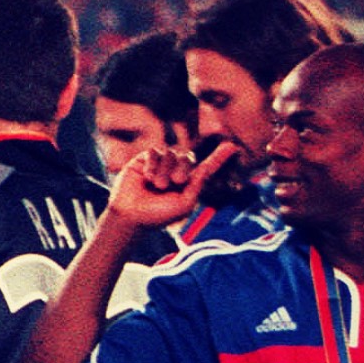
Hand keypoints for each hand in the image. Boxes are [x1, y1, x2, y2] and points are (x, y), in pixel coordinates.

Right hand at [107, 142, 237, 231]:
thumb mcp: (184, 204)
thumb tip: (207, 166)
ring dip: (166, 169)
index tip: (232, 147)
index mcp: (187, 183)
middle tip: (177, 182)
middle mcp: (174, 171)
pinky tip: (147, 177)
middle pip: (188, 157)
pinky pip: (155, 152)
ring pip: (171, 154)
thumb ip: (197, 185)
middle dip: (184, 167)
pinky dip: (153, 164)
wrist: (131, 215)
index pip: (205, 167)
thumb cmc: (157, 215)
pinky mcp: (143, 161)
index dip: (218, 157)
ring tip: (158, 185)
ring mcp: (158, 165)